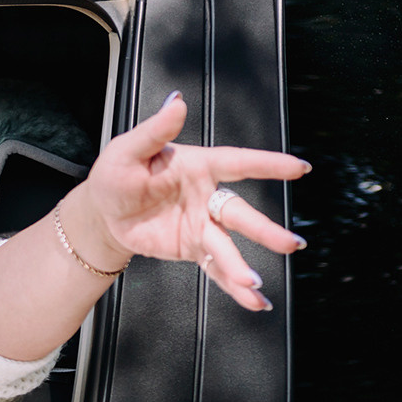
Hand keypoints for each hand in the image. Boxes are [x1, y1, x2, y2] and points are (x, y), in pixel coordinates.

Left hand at [69, 92, 308, 310]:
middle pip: (240, 214)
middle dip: (265, 230)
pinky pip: (216, 268)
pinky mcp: (192, 248)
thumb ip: (155, 130)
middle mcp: (206, 196)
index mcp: (198, 166)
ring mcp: (202, 225)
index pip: (238, 162)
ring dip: (243, 265)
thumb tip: (176, 102)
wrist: (102, 212)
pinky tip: (253, 300)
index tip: (299, 168)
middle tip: (289, 244)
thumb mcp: (128, 149)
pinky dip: (233, 286)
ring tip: (255, 283)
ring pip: (228, 246)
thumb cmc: (116, 174)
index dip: (268, 164)